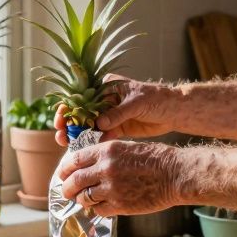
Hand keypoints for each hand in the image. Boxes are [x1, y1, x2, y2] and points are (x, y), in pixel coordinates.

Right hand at [53, 75, 176, 145]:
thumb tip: (99, 124)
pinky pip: (102, 136)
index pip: (82, 95)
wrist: (175, 111)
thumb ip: (118, 113)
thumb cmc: (157, 99)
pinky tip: (87, 149)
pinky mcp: (117, 129)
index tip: (61, 118)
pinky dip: (94, 142)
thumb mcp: (137, 102)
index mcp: (106, 87)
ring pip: (89, 126)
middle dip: (69, 124)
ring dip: (78, 135)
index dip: (68, 107)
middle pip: (81, 112)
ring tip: (68, 145)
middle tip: (61, 136)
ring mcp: (110, 115)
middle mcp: (105, 101)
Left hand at [57, 139, 183, 216]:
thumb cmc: (156, 158)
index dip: (65, 168)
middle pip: (75, 180)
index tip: (63, 174)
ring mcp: (112, 188)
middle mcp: (105, 168)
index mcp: (106, 150)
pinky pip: (99, 210)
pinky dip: (97, 209)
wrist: (175, 174)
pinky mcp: (120, 205)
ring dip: (82, 200)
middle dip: (68, 187)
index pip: (74, 160)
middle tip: (68, 191)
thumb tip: (90, 165)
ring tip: (84, 200)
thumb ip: (107, 156)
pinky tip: (101, 206)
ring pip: (85, 197)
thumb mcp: (127, 147)